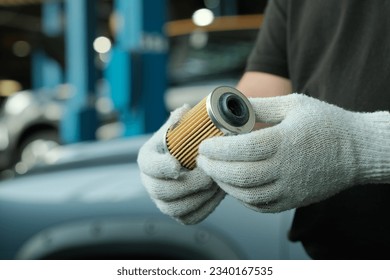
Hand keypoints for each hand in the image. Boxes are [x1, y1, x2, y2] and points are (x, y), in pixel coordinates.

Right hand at [137, 105, 224, 223]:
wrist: (189, 161)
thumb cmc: (184, 142)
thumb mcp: (180, 128)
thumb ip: (180, 120)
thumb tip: (184, 110)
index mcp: (148, 159)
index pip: (149, 166)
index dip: (161, 167)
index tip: (178, 165)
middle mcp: (150, 183)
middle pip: (162, 191)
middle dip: (188, 184)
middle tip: (209, 175)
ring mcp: (162, 201)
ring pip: (175, 208)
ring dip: (198, 197)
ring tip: (216, 184)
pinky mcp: (177, 213)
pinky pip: (189, 218)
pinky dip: (205, 208)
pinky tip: (217, 195)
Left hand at [197, 94, 389, 211]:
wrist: (356, 151)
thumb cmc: (326, 124)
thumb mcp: (294, 104)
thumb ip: (261, 105)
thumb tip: (231, 104)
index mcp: (285, 141)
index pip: (242, 149)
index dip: (217, 148)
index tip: (203, 145)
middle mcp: (286, 168)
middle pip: (239, 174)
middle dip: (213, 168)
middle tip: (201, 159)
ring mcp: (289, 188)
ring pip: (246, 194)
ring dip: (224, 184)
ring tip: (213, 172)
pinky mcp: (293, 200)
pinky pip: (259, 205)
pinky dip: (241, 197)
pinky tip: (233, 186)